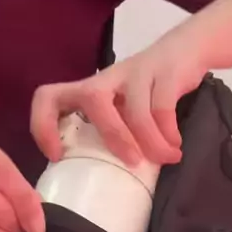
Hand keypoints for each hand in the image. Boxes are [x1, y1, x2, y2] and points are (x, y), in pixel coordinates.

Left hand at [31, 44, 205, 166]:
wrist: (188, 48)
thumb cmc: (149, 92)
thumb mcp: (123, 109)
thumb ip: (112, 134)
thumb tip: (105, 182)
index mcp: (89, 89)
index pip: (48, 96)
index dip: (43, 125)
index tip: (58, 156)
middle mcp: (107, 78)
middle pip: (93, 99)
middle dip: (112, 136)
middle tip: (132, 163)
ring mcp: (136, 72)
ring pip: (135, 108)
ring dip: (150, 141)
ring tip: (165, 159)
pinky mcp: (165, 71)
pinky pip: (163, 106)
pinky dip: (168, 132)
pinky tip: (175, 146)